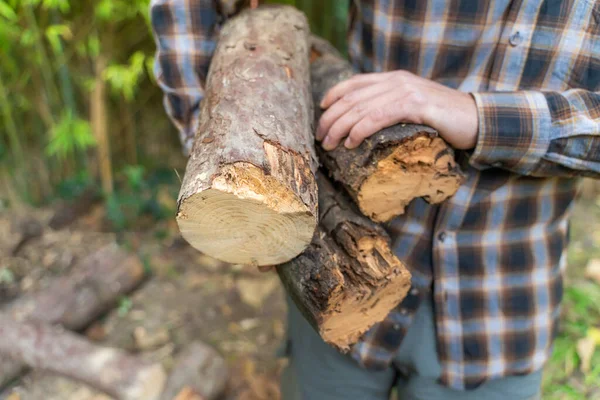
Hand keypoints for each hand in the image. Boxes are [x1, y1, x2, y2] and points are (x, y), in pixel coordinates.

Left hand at [316, 70, 478, 150]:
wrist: (478, 120)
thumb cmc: (444, 121)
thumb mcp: (413, 109)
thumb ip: (392, 108)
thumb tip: (365, 124)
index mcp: (395, 79)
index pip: (356, 82)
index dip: (335, 95)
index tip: (322, 111)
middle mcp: (397, 81)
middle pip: (353, 97)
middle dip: (331, 118)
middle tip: (320, 137)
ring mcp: (406, 91)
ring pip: (361, 108)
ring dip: (340, 127)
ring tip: (329, 144)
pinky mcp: (415, 105)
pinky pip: (378, 116)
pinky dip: (360, 129)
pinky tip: (350, 142)